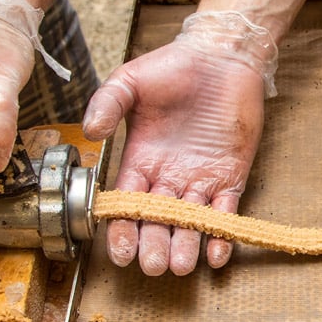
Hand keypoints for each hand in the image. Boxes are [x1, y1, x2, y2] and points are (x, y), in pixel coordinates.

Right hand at [82, 11, 277, 275]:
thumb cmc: (172, 67)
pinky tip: (216, 255)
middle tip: (152, 265)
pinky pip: (226, 211)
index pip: (128, 204)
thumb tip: (90, 132)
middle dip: (154, 245)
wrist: (220, 56)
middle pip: (159, 222)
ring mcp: (200, 180)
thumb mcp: (129, 82)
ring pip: (191, 222)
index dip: (123, 230)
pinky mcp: (231, 176)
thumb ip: (106, 103)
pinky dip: (223, 234)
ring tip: (181, 265)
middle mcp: (168, 177)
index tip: (120, 252)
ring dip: (187, 245)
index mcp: (140, 160)